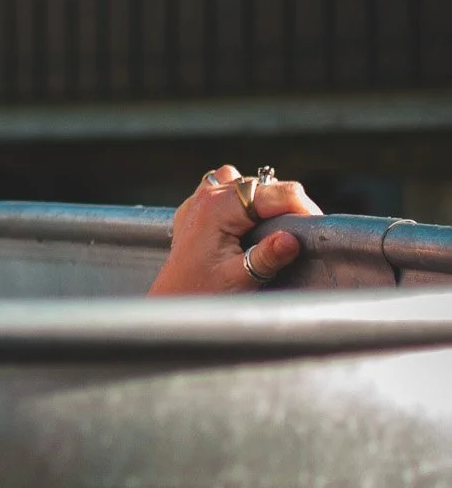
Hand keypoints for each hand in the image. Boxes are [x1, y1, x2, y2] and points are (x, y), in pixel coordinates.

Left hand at [148, 166, 322, 295]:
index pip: (277, 193)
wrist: (172, 303)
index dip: (302, 208)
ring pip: (245, 184)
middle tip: (298, 234)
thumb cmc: (200, 294)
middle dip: (286, 206)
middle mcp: (207, 195)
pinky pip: (227, 191)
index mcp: (218, 207)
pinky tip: (247, 227)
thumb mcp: (240, 278)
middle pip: (264, 186)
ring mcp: (199, 199)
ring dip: (263, 202)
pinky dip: (242, 204)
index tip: (314, 228)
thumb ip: (267, 256)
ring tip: (273, 229)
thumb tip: (292, 239)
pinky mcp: (197, 209)